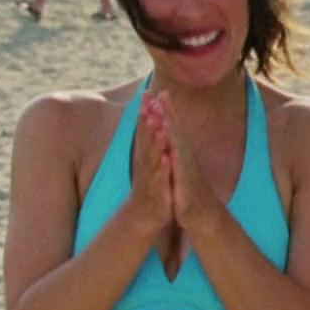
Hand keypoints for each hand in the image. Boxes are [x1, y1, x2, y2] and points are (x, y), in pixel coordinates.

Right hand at [127, 96, 175, 234]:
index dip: (145, 111)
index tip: (148, 91)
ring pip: (152, 157)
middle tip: (149, 102)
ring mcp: (150, 178)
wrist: (142, 217)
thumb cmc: (149, 186)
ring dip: (155, 141)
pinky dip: (164, 169)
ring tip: (157, 125)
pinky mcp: (157, 192)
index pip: (144, 130)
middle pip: (145, 139)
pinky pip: (161, 179)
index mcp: (145, 155)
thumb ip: (149, 141)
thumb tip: (150, 120)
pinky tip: (167, 159)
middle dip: (147, 120)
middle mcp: (145, 164)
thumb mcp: (150, 162)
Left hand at [151, 92, 219, 234]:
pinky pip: (180, 174)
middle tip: (163, 94)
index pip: (175, 128)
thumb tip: (174, 137)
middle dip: (170, 114)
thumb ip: (179, 151)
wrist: (204, 216)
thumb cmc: (190, 191)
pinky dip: (176, 163)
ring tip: (164, 118)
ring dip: (172, 134)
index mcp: (183, 154)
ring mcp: (187, 172)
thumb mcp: (183, 169)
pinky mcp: (186, 188)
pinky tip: (171, 154)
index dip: (168, 111)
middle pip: (177, 133)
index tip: (160, 92)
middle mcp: (186, 160)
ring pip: (179, 150)